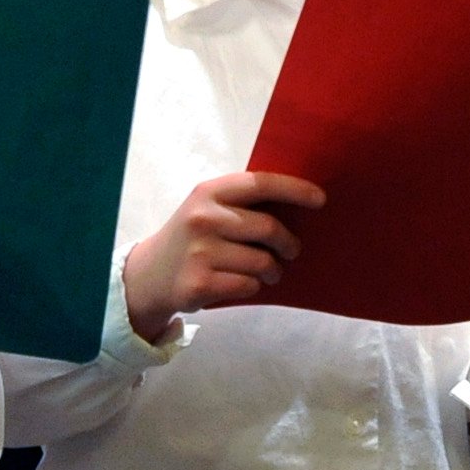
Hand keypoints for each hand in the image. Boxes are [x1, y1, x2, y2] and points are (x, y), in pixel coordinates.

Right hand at [120, 170, 322, 342]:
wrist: (149, 274)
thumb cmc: (192, 237)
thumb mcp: (207, 207)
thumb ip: (242, 203)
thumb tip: (298, 203)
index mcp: (209, 192)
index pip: (260, 183)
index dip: (295, 189)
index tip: (320, 199)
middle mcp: (203, 218)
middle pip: (268, 228)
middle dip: (288, 243)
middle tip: (291, 251)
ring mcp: (199, 252)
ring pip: (262, 262)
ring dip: (271, 270)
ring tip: (266, 271)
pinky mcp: (199, 283)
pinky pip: (248, 285)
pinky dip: (252, 286)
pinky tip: (240, 283)